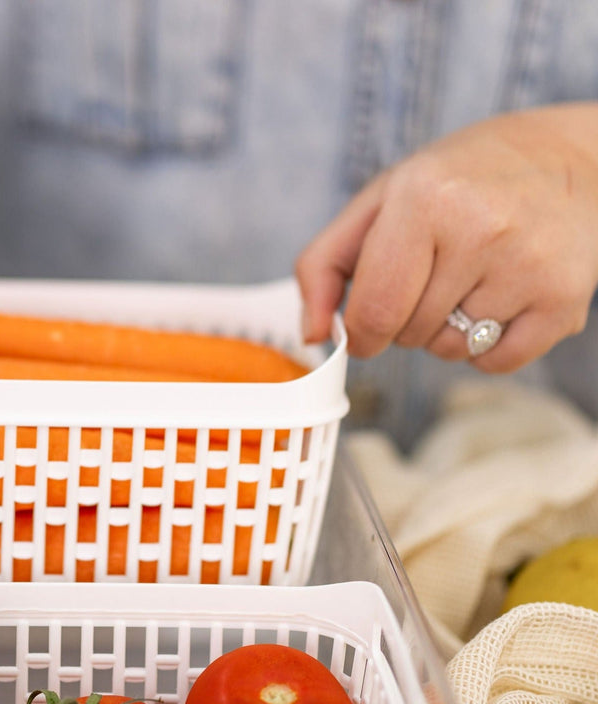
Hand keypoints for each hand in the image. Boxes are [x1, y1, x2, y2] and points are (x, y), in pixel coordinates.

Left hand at [296, 104, 597, 370]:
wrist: (571, 159)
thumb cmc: (460, 182)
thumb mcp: (380, 201)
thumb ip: (324, 265)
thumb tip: (314, 335)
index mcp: (425, 199)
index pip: (373, 313)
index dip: (361, 334)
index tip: (366, 325)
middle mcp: (482, 228)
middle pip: (410, 335)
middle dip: (407, 321)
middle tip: (433, 276)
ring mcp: (529, 265)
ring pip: (451, 352)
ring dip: (447, 333)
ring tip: (472, 280)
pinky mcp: (564, 299)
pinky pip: (496, 363)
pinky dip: (488, 347)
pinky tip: (500, 300)